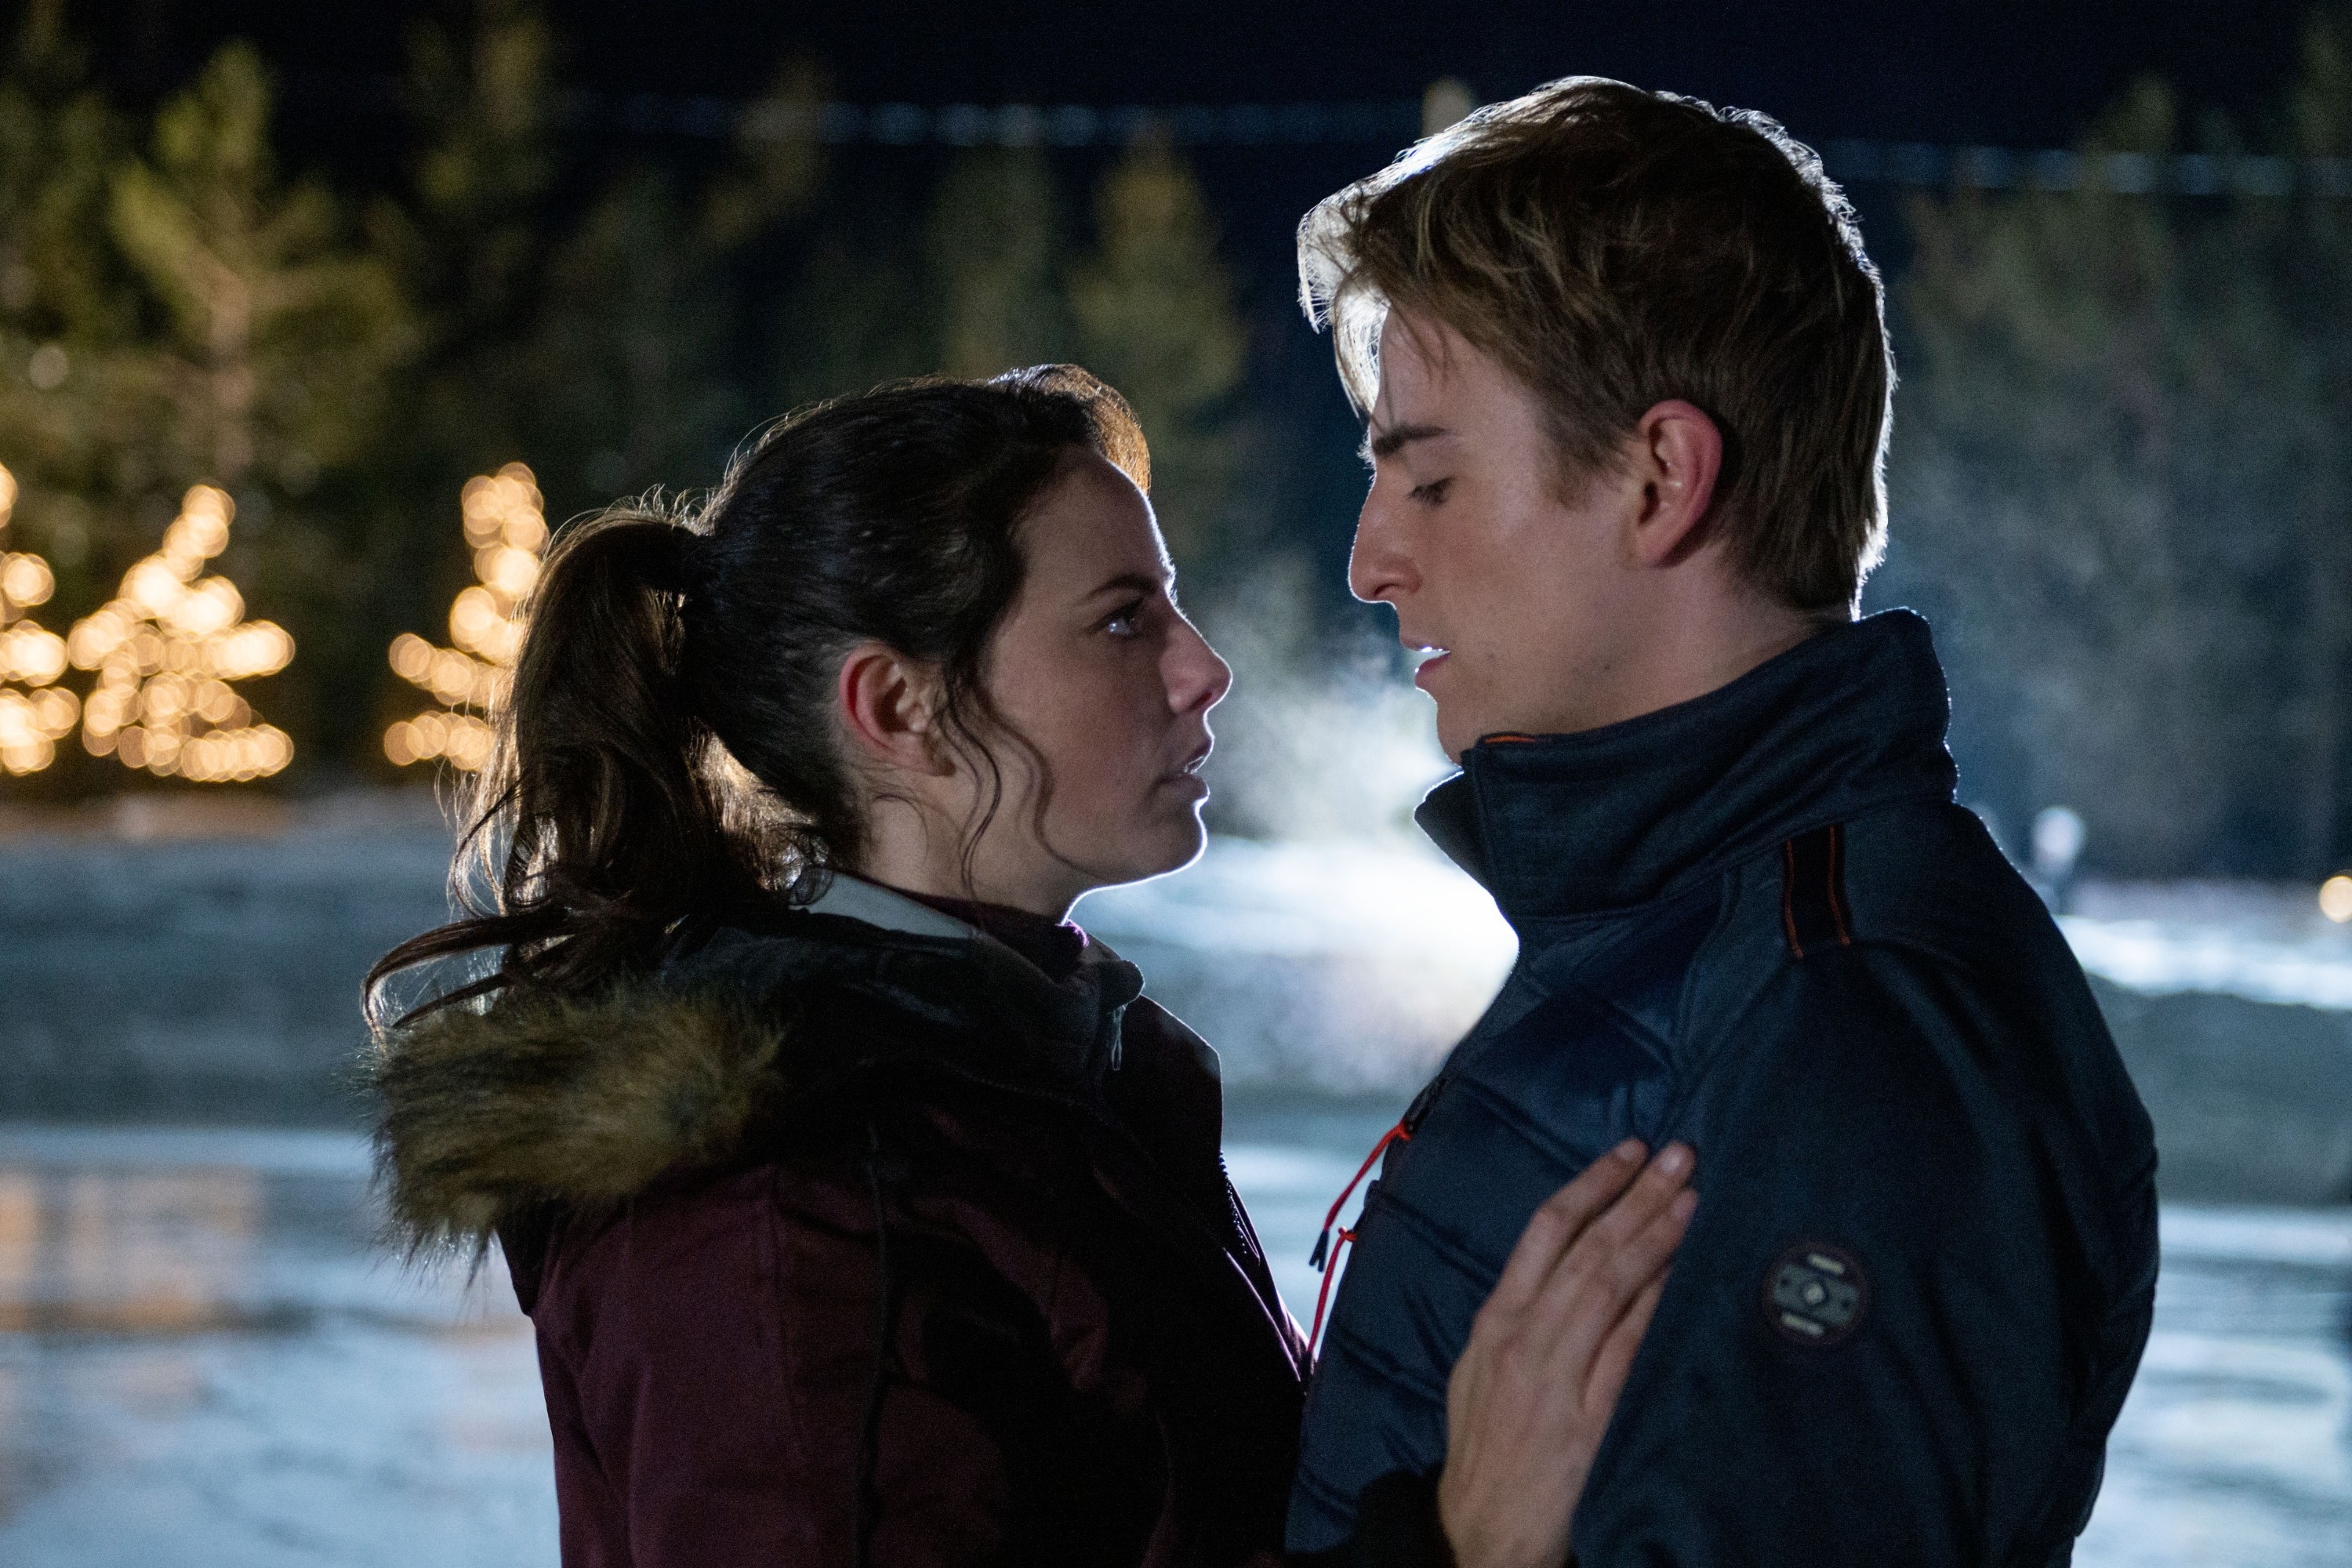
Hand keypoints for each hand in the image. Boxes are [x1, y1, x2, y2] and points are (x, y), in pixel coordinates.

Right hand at [1437, 1140, 1696, 1567]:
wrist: (1479, 1529)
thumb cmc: (1486, 1444)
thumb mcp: (1483, 1367)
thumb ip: (1522, 1315)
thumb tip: (1569, 1263)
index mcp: (1497, 1318)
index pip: (1547, 1230)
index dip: (1592, 1185)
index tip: (1630, 1151)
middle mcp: (1524, 1337)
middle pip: (1586, 1249)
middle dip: (1636, 1196)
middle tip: (1680, 1155)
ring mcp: (1556, 1377)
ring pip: (1609, 1287)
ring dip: (1654, 1238)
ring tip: (1691, 1198)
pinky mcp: (1588, 1419)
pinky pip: (1627, 1350)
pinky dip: (1655, 1306)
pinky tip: (1683, 1274)